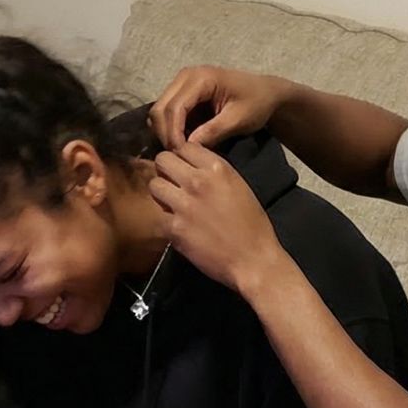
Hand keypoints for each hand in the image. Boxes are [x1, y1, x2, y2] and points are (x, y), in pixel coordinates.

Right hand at [149, 66, 291, 148]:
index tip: (180, 155)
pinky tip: (183, 143)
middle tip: (177, 157)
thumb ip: (213, 131)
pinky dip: (170, 129)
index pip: (174, 107)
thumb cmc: (256, 104)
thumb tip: (188, 147)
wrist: (265, 93)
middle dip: (165, 135)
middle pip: (159, 108)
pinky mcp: (182, 94)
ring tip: (180, 151)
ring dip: (165, 133)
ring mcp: (181, 84)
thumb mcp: (238, 120)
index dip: (173, 133)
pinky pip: (166, 113)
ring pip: (159, 111)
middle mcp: (185, 77)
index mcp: (200, 78)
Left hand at [150, 142, 286, 295]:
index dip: (182, 157)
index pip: (185, 146)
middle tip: (173, 184)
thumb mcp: (239, 186)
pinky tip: (179, 229)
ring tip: (173, 206)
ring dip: (161, 194)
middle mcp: (197, 181)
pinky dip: (167, 223)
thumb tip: (193, 167)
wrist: (253, 260)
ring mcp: (183, 205)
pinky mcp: (174, 228)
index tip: (185, 168)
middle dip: (165, 170)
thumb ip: (214, 173)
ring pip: (154, 185)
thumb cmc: (253, 225)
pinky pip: (159, 216)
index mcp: (217, 168)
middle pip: (162, 160)